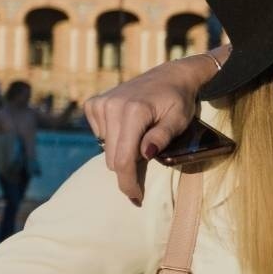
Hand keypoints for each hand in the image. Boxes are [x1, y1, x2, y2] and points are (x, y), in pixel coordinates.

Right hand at [83, 55, 214, 203]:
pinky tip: (128, 126)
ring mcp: (100, 104)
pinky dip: (113, 138)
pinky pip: (99, 135)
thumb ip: (162, 137)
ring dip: (122, 151)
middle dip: (128, 169)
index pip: (123, 159)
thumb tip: (144, 155)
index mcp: (134, 111)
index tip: (135, 198)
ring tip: (141, 137)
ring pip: (104, 148)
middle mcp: (112, 106)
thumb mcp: (179, 120)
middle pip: (112, 158)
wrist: (169, 75)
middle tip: (146, 166)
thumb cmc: (178, 100)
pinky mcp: (93, 104)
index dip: (128, 182)